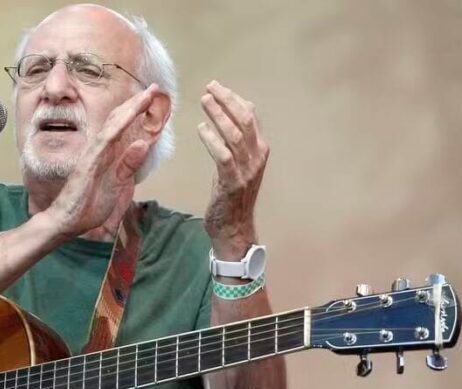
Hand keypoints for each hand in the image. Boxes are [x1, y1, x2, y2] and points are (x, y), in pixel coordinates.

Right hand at [46, 84, 160, 238]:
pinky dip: (117, 127)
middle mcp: (99, 150)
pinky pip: (104, 142)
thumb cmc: (87, 205)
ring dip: (130, 110)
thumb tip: (143, 144)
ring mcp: (92, 155)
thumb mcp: (117, 185)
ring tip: (146, 96)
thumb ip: (128, 165)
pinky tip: (127, 117)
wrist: (66, 221)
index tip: (151, 98)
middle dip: (136, 104)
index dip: (136, 112)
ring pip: (112, 126)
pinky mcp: (88, 164)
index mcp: (106, 155)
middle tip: (154, 88)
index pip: (122, 128)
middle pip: (118, 120)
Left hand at [197, 81, 269, 259]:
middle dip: (227, 101)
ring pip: (235, 135)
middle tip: (210, 87)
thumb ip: (235, 142)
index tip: (218, 87)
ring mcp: (247, 170)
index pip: (251, 117)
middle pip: (245, 120)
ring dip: (219, 115)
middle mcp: (257, 157)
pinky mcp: (233, 182)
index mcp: (259, 150)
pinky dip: (212, 140)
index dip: (235, 100)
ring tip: (204, 101)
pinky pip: (224, 156)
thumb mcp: (236, 164)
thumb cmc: (231, 195)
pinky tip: (201, 129)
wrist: (234, 227)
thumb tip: (228, 116)